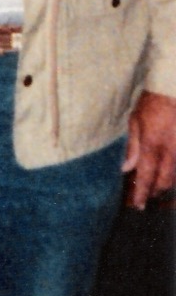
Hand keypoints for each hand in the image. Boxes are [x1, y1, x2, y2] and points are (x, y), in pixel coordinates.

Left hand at [122, 90, 175, 208]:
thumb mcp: (134, 121)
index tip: (136, 205)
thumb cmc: (150, 104)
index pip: (146, 176)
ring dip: (165, 186)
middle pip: (164, 182)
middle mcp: (170, 151)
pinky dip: (174, 176)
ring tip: (154, 191)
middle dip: (154, 193)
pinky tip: (167, 178)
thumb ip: (132, 146)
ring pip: (175, 178)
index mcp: (152, 145)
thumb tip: (126, 168)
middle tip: (143, 198)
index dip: (141, 193)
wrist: (173, 90)